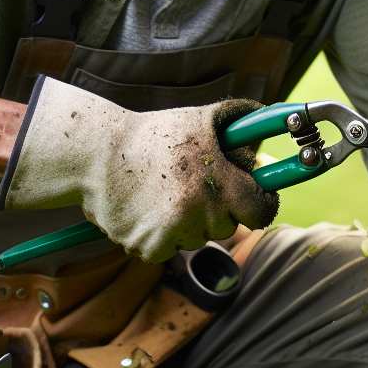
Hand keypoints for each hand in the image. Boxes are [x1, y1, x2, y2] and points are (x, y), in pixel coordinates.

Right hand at [0, 80, 278, 262]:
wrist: (97, 155)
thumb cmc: (153, 134)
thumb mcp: (201, 118)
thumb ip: (241, 121)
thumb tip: (270, 124)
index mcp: (219, 183)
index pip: (261, 212)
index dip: (259, 204)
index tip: (251, 198)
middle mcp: (199, 212)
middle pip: (228, 227)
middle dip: (218, 210)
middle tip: (195, 186)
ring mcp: (174, 232)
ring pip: (198, 239)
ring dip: (189, 224)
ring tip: (165, 194)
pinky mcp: (149, 248)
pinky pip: (170, 249)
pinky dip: (162, 236)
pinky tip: (147, 209)